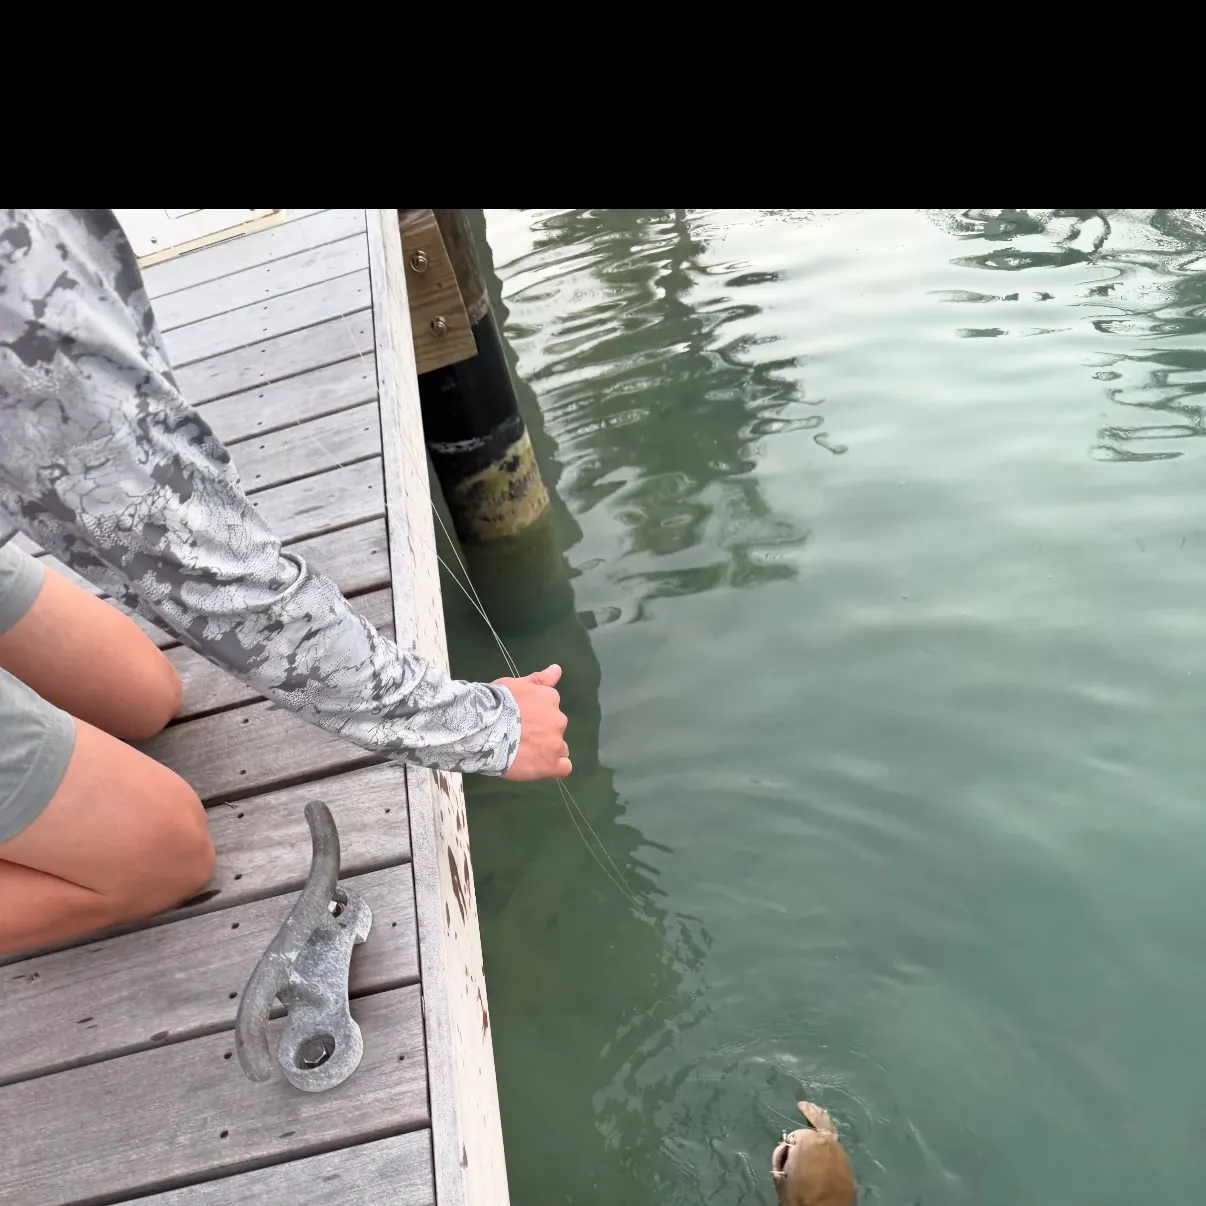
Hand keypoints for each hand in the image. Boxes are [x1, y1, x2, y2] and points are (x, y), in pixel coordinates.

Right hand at [495, 664, 571, 780]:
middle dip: (542, 734)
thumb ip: (539, 679)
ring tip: (526, 754)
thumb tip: (557, 669)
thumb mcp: (516, 684)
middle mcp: (558, 720)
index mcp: (550, 699)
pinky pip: (563, 768)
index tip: (522, 722)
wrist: (485, 729)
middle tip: (520, 738)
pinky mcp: (550, 764)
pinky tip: (540, 767)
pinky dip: (554, 768)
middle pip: (554, 729)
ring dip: (547, 750)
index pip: (550, 709)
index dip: (536, 718)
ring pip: (559, 748)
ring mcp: (556, 743)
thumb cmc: (496, 704)